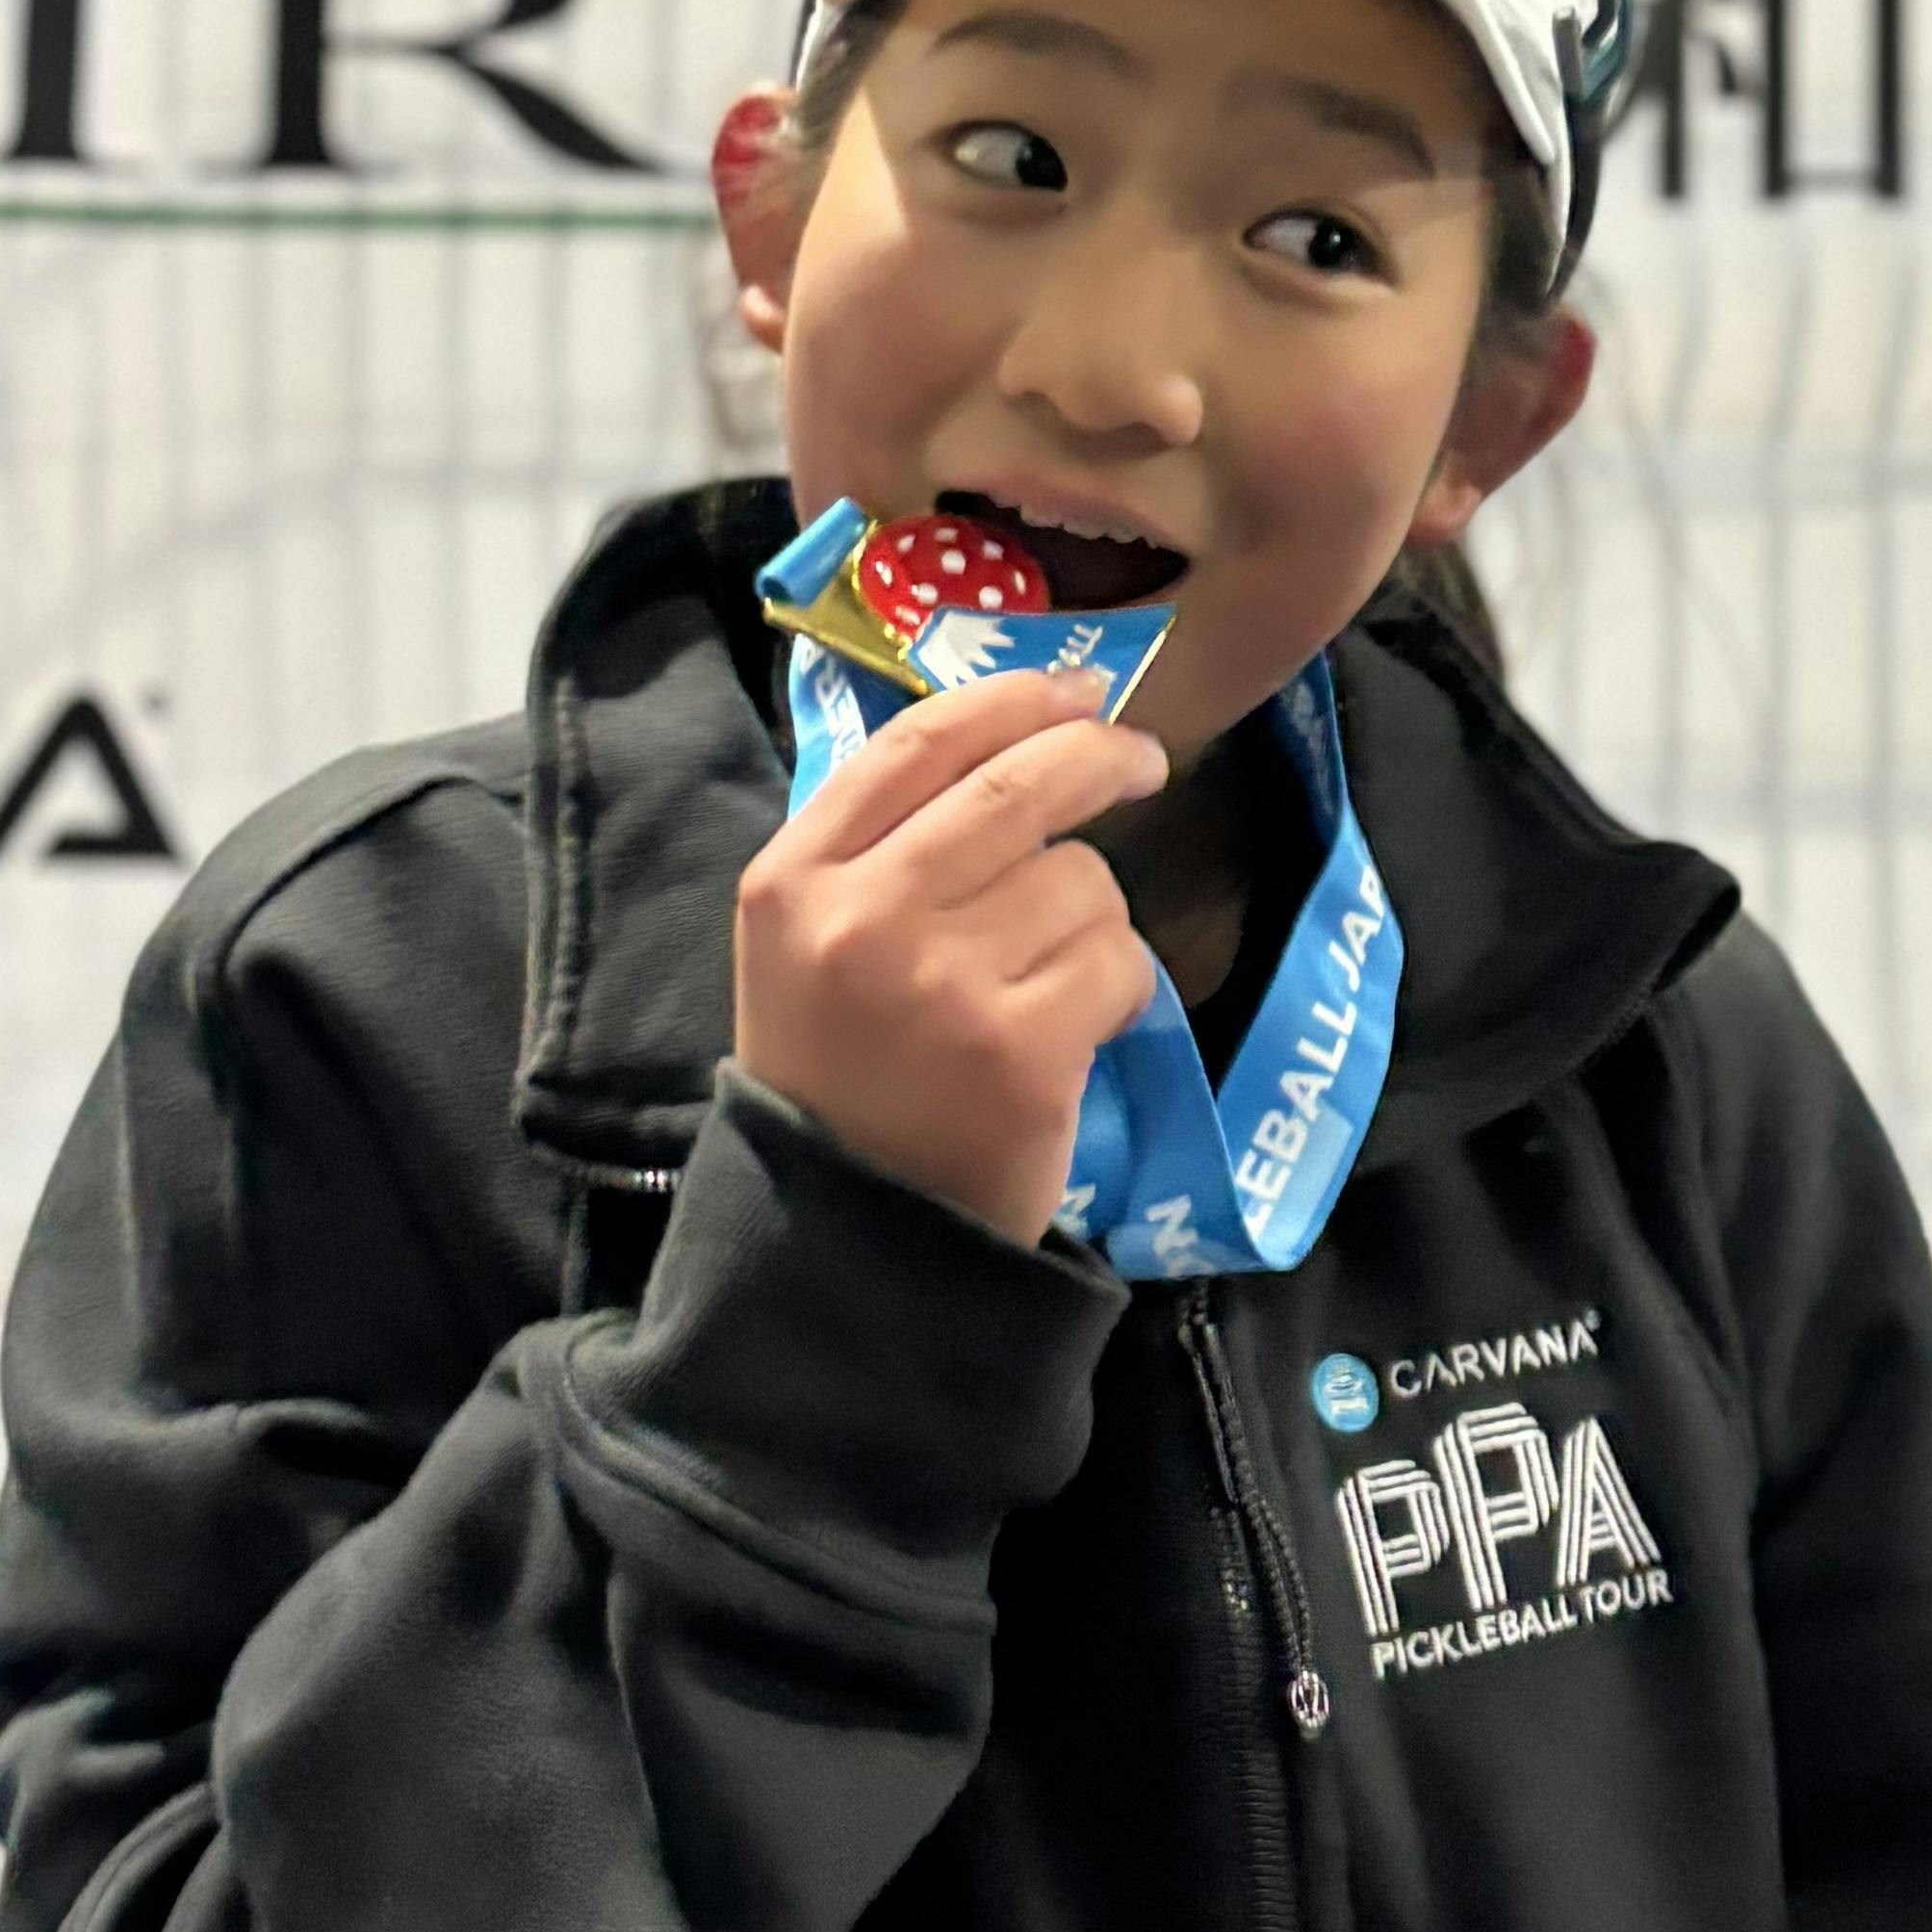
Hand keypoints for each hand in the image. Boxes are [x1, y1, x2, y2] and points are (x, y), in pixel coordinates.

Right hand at [733, 669, 1167, 1244]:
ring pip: (1082, 881)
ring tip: (1051, 979)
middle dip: (1099, 756)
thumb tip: (1018, 730)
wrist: (847, 1242)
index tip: (1076, 689)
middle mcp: (860, 915)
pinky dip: (1120, 990)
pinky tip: (1077, 1031)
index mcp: (791, 878)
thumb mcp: (806, 945)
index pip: (920, 741)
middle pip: (1019, 784)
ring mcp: (943, 981)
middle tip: (1140, 759)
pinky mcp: (1022, 1048)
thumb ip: (880, 844)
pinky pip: (1121, 963)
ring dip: (1094, 919)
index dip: (1014, 699)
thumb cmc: (838, 1078)